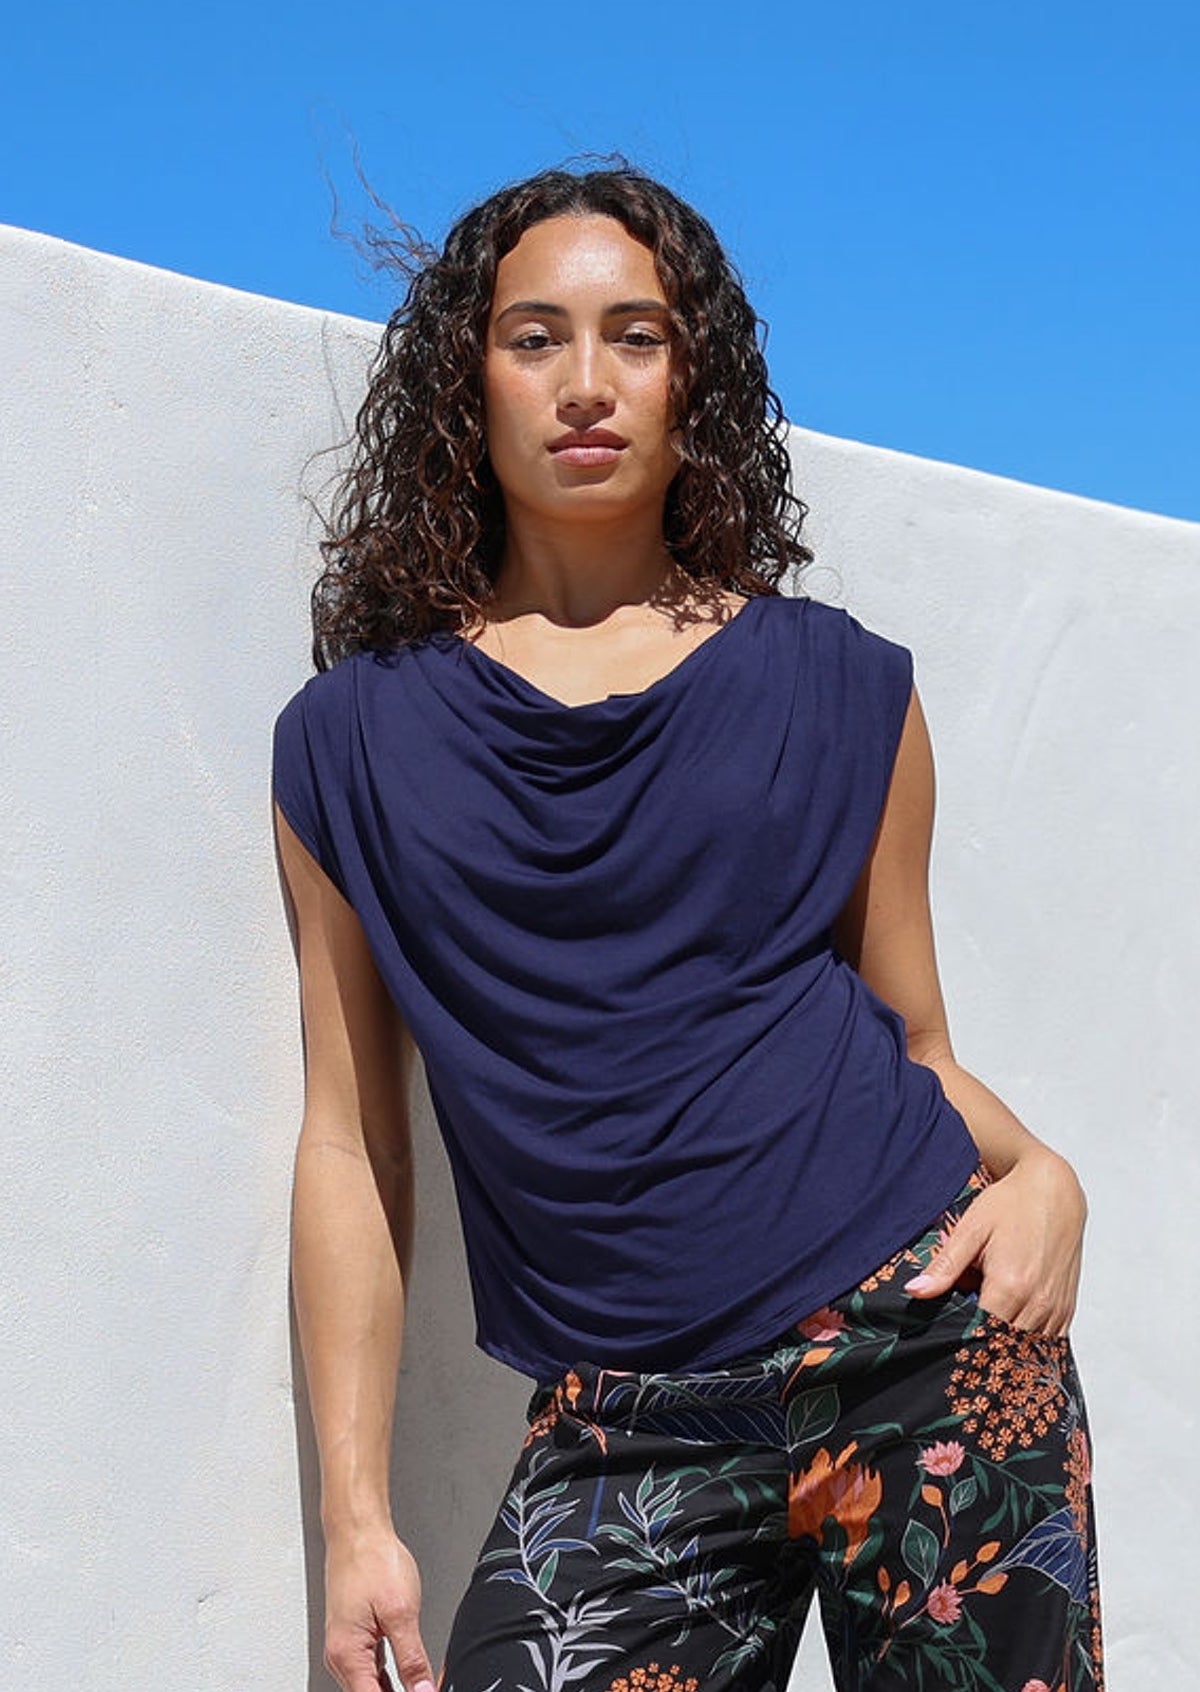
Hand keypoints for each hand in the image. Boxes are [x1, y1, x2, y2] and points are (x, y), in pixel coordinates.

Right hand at [323, 1525, 435, 1691]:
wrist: (358, 1531)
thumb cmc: (372, 1560)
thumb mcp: (401, 1611)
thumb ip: (412, 1657)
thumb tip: (422, 1690)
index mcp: (348, 1655)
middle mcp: (340, 1656)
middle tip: (427, 1686)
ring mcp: (345, 1647)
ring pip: (369, 1686)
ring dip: (395, 1690)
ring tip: (421, 1684)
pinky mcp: (353, 1637)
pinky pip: (369, 1670)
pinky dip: (388, 1678)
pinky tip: (406, 1678)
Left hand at [904, 1149, 1086, 1335]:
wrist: (1053, 1189)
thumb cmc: (1012, 1204)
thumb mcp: (971, 1229)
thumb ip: (945, 1266)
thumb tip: (916, 1291)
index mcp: (1011, 1284)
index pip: (981, 1335)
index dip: (962, 1340)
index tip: (947, 1339)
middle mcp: (1038, 1301)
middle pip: (1004, 1346)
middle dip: (981, 1343)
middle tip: (964, 1333)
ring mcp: (1056, 1307)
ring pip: (1026, 1348)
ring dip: (1005, 1342)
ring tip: (987, 1322)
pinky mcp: (1067, 1307)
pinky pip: (1046, 1340)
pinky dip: (1026, 1338)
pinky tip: (1010, 1321)